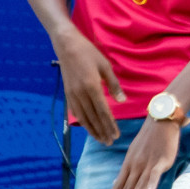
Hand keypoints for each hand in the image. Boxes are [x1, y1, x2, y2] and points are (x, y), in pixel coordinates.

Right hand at [56, 29, 124, 145]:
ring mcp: (72, 95)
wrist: (67, 46)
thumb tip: (122, 101)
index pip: (103, 111)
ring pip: (83, 118)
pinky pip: (76, 112)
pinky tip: (88, 127)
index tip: (116, 135)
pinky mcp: (68, 94)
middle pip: (93, 118)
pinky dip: (83, 122)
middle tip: (110, 142)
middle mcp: (81, 94)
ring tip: (100, 139)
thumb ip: (114, 85)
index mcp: (92, 87)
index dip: (109, 125)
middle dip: (102, 131)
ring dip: (92, 130)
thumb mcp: (105, 66)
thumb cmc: (89, 53)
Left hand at [102, 117, 180, 188]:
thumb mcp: (133, 153)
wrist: (160, 119)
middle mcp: (136, 166)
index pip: (118, 185)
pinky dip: (152, 183)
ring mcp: (148, 163)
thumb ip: (127, 169)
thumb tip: (116, 182)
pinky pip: (155, 173)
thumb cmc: (148, 137)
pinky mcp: (161, 160)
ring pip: (139, 184)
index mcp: (129, 165)